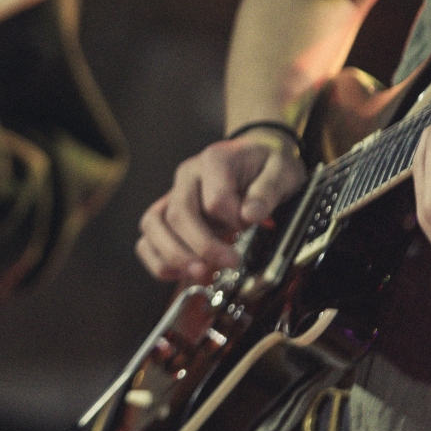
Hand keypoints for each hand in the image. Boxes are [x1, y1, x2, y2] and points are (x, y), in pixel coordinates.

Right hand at [136, 128, 304, 282]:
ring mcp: (174, 194)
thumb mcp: (282, 170)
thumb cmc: (266, 164)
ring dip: (174, 255)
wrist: (255, 157)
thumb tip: (250, 214)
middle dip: (203, 246)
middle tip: (230, 263)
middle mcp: (188, 176)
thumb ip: (268, 190)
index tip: (251, 224)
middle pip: (179, 214)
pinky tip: (179, 272)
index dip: (234, 221)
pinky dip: (157, 259)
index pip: (215, 200)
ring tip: (200, 273)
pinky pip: (148, 237)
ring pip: (154, 224)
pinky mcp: (168, 212)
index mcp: (215, 160)